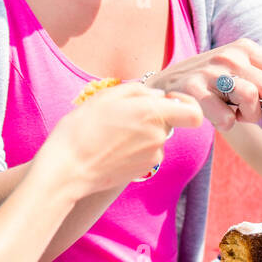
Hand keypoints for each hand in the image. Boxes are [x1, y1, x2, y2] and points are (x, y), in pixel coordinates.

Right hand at [41, 84, 203, 195]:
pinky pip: (147, 152)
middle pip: (170, 122)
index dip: (188, 106)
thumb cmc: (81, 129)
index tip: (171, 101)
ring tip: (111, 133)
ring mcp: (152, 155)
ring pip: (156, 138)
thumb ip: (138, 91)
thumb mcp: (106, 97)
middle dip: (153, 117)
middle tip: (124, 116)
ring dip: (141, 133)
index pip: (194, 114)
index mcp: (152, 113)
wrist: (67, 169)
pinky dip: (135, 148)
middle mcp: (158, 136)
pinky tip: (112, 147)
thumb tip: (158, 96)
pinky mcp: (143, 170)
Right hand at [148, 39, 261, 136]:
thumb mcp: (240, 79)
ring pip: (250, 98)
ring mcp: (211, 69)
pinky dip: (227, 124)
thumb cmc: (211, 86)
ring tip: (238, 116)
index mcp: (248, 49)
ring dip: (250, 117)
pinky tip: (218, 118)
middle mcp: (232, 54)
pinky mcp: (192, 88)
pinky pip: (223, 115)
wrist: (163, 87)